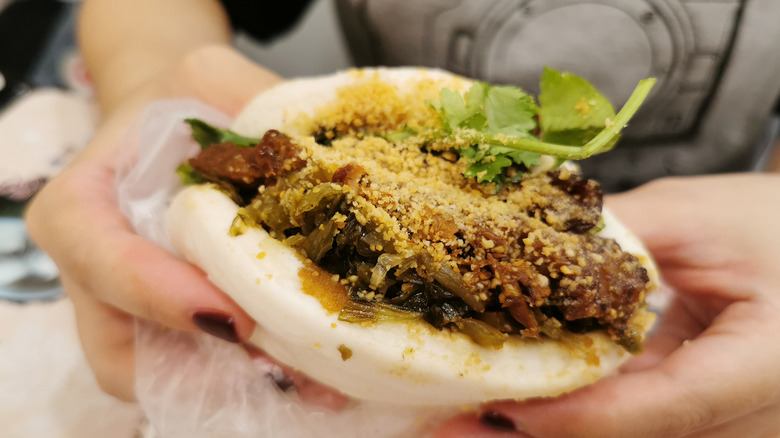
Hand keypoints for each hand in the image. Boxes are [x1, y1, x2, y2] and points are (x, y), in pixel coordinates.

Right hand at [25, 46, 280, 399]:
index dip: (161, 296)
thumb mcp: (206, 73)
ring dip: (232, 382)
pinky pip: (195, 368)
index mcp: (80, 208)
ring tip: (310, 377)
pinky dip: (244, 374)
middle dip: (204, 366)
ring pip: (161, 374)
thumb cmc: (180, 100)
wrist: (178, 123)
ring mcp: (128, 308)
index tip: (233, 317)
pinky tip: (305, 365)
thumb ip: (249, 97)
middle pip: (126, 350)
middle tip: (288, 364)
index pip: (104, 264)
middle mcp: (94, 272)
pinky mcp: (168, 323)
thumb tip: (315, 156)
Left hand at [435, 174, 779, 437]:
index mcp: (764, 367)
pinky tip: (515, 404)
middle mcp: (752, 418)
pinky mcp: (704, 416)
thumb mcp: (699, 216)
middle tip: (448, 428)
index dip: (570, 415)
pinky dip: (573, 414)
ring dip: (545, 431)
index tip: (496, 403)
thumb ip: (618, 236)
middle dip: (535, 436)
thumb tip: (530, 247)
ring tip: (462, 423)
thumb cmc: (778, 225)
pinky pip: (633, 423)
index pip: (658, 408)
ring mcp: (730, 425)